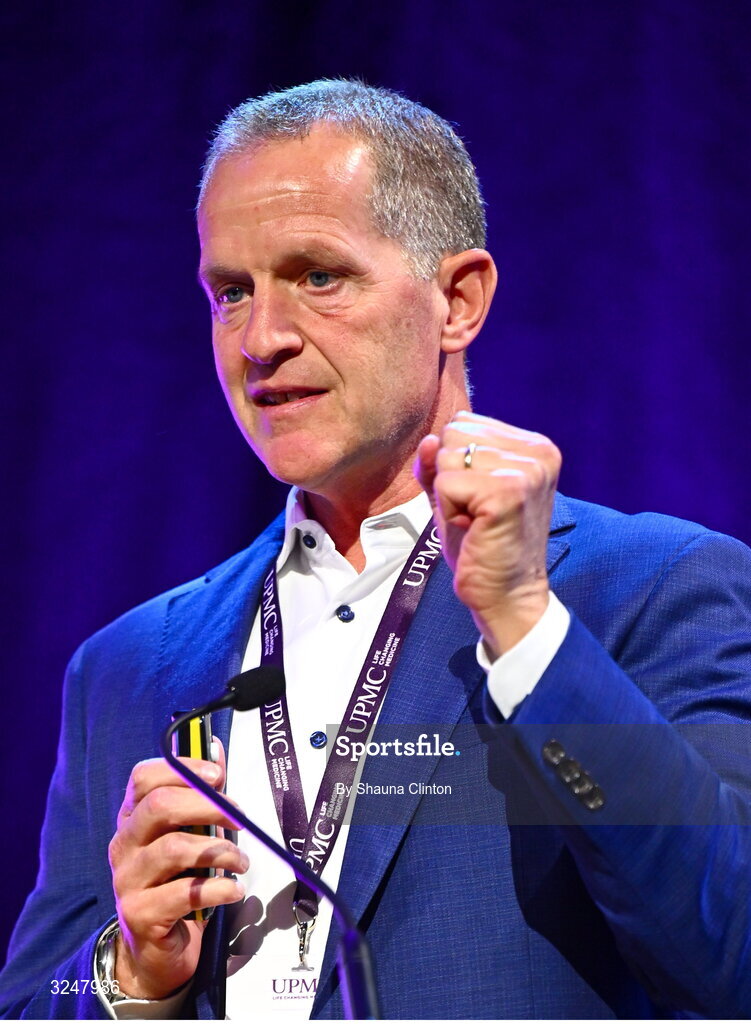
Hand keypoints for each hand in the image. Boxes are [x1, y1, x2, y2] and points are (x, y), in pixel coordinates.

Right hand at [108, 740, 246, 999]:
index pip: (143, 778)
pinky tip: (234, 890)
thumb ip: (199, 794)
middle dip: (207, 805)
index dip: (182, 769)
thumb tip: (215, 747)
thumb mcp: (187, 834)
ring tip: (242, 862)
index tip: (219, 776)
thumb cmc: (176, 881)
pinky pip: (185, 894)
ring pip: (174, 849)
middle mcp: (124, 844)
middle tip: (239, 818)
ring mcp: (127, 880)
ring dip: (220, 851)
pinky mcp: (140, 914)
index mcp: (133, 818)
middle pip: (158, 806)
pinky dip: (218, 888)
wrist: (155, 949)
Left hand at [415, 410, 560, 658]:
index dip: (454, 463)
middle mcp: (538, 452)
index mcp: (534, 446)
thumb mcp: (455, 495)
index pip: (464, 422)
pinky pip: (446, 483)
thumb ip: (438, 463)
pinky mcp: (509, 492)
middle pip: (454, 433)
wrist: (506, 596)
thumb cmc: (482, 546)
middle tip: (474, 512)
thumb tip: (428, 439)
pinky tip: (472, 528)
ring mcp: (527, 471)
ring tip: (475, 520)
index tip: (477, 498)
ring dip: (449, 495)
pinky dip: (447, 509)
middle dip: (450, 476)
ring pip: (447, 456)